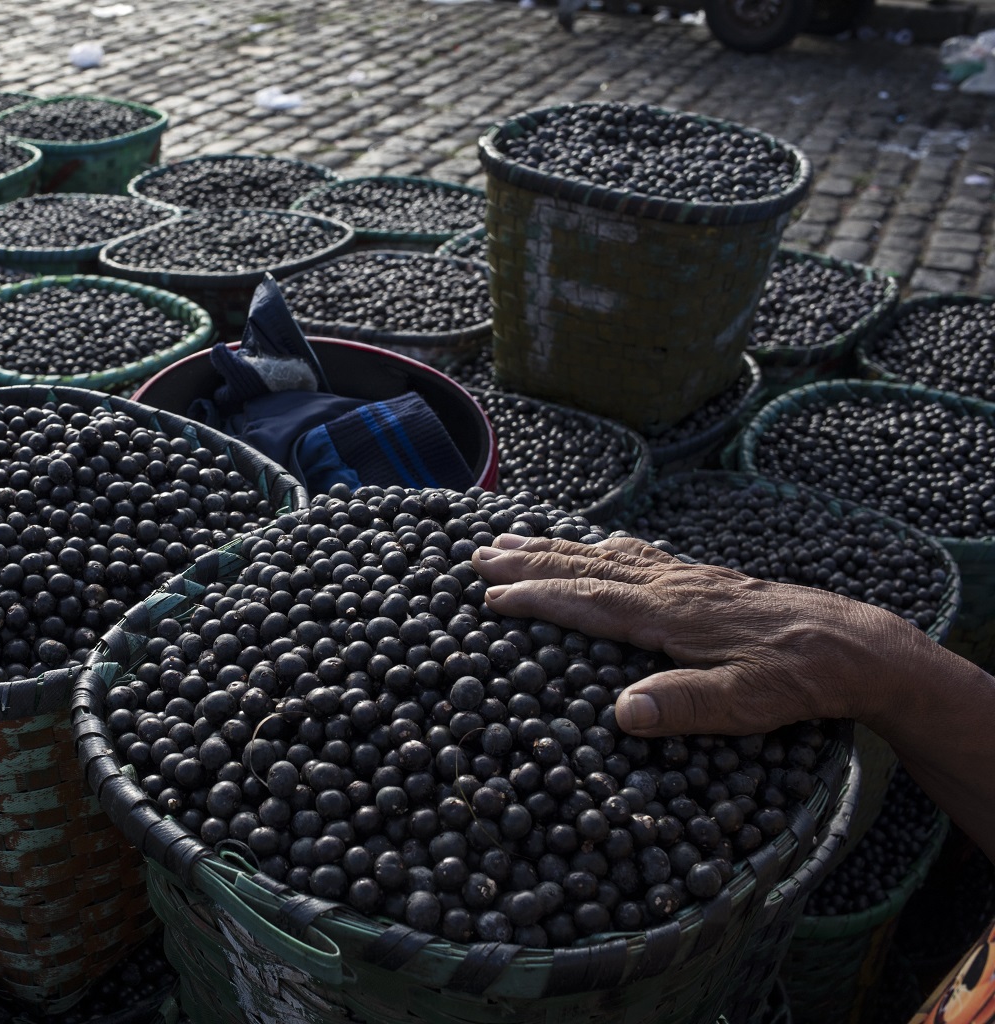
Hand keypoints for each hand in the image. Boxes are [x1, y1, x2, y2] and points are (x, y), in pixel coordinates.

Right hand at [470, 535, 929, 737]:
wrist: (857, 645)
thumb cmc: (799, 679)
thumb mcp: (746, 705)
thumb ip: (684, 706)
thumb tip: (622, 713)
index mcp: (669, 615)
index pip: (587, 601)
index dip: (536, 597)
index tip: (490, 596)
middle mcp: (670, 586)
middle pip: (585, 567)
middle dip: (528, 561)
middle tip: (478, 554)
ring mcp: (687, 579)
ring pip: (607, 556)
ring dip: (556, 548)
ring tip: (513, 539)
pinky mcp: (706, 582)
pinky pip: (639, 555)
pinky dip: (604, 547)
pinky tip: (601, 544)